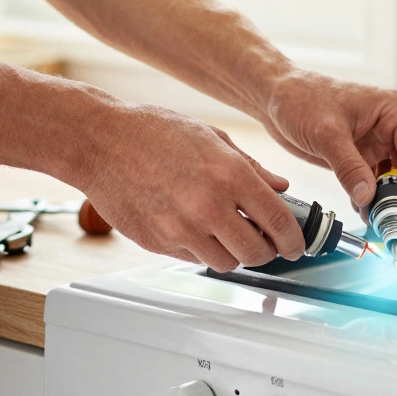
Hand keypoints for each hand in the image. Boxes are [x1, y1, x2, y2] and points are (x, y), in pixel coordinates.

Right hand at [76, 101, 304, 270]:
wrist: (100, 142)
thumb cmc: (152, 132)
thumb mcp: (211, 137)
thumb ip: (251, 167)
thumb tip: (280, 186)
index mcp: (230, 174)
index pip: (279, 221)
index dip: (294, 239)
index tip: (296, 244)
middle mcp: (209, 205)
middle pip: (256, 253)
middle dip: (267, 252)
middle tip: (264, 243)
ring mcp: (182, 228)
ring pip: (226, 263)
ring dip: (233, 254)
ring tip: (227, 234)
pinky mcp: (159, 242)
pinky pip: (194, 259)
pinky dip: (202, 251)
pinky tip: (196, 229)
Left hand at [261, 70, 396, 226]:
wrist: (276, 96)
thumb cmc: (301, 98)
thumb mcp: (326, 134)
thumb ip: (349, 167)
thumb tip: (367, 197)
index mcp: (392, 111)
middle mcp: (389, 126)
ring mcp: (375, 142)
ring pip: (393, 178)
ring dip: (387, 200)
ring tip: (378, 222)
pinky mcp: (359, 155)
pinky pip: (373, 181)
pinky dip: (370, 198)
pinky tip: (362, 211)